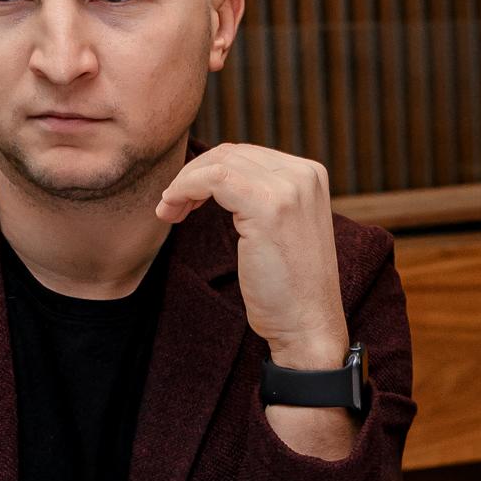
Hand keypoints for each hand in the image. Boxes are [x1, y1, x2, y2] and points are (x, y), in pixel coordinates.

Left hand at [156, 143, 348, 367]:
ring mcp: (290, 189)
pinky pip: (214, 179)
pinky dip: (185, 188)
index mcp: (310, 176)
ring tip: (169, 211)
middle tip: (171, 206)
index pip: (247, 155)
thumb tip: (215, 177)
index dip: (208, 171)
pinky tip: (173, 209)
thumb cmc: (289, 290)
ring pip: (219, 163)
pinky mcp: (269, 206)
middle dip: (193, 175)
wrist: (308, 326)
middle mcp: (304, 175)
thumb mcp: (282, 230)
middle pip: (231, 154)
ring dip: (184, 183)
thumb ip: (262, 199)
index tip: (185, 199)